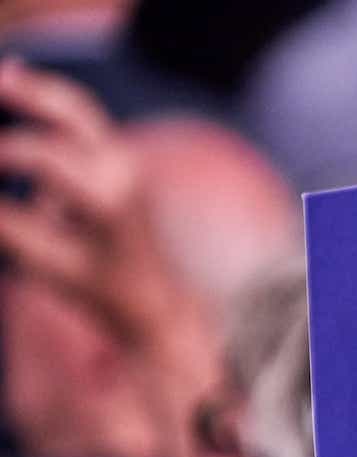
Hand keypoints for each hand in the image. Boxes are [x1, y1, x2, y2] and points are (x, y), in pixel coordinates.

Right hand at [0, 57, 191, 347]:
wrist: (158, 299)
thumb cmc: (100, 288)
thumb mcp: (50, 266)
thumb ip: (10, 228)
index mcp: (112, 201)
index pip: (45, 158)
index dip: (4, 154)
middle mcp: (125, 174)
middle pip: (73, 119)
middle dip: (29, 97)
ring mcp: (125, 163)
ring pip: (78, 110)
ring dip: (37, 89)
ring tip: (5, 73)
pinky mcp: (117, 161)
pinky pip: (79, 118)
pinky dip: (47, 99)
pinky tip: (13, 75)